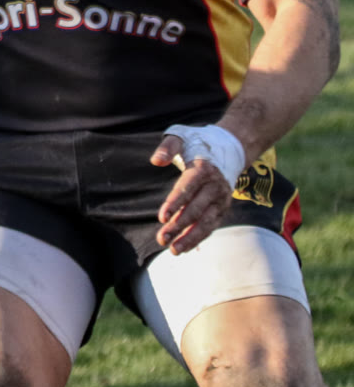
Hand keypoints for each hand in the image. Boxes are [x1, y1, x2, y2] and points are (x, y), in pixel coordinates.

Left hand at [149, 131, 238, 253]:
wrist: (231, 148)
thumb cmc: (197, 143)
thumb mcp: (181, 136)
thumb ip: (168, 147)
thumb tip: (156, 161)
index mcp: (203, 169)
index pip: (187, 189)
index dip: (175, 204)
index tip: (162, 217)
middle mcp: (215, 186)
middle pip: (196, 209)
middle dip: (179, 226)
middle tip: (162, 238)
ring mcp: (221, 198)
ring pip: (206, 222)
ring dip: (190, 237)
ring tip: (174, 250)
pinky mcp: (222, 207)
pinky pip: (211, 225)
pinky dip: (198, 237)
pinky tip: (184, 247)